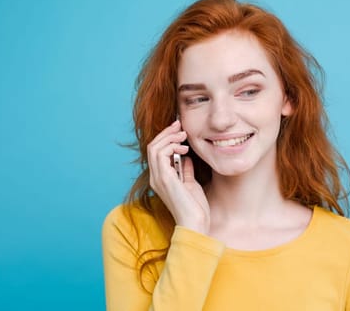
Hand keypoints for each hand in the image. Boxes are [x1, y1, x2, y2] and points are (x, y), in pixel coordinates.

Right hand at [147, 119, 210, 234]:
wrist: (196, 223)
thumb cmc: (195, 208)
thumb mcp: (190, 184)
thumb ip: (185, 170)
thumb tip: (186, 157)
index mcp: (160, 179)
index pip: (156, 152)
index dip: (166, 138)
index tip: (180, 130)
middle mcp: (155, 178)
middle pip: (153, 146)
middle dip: (166, 133)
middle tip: (179, 125)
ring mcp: (158, 178)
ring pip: (154, 147)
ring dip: (169, 137)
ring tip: (183, 135)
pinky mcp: (164, 179)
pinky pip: (160, 154)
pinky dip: (171, 146)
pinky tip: (184, 148)